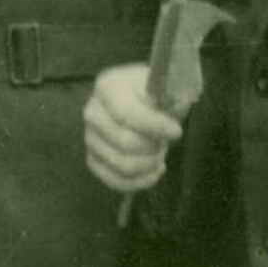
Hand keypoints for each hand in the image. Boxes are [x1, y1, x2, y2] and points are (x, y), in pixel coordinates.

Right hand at [83, 62, 185, 193]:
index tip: (177, 132)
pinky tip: (155, 171)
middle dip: (153, 146)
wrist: (140, 100)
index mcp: (107, 86)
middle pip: (124, 142)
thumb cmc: (153, 93)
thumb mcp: (162, 85)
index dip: (154, 126)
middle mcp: (92, 112)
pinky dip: (140, 181)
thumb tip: (173, 112)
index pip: (127, 113)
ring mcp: (90, 138)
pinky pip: (115, 180)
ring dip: (149, 164)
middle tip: (166, 142)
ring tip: (160, 153)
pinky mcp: (93, 160)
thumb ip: (167, 97)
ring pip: (122, 165)